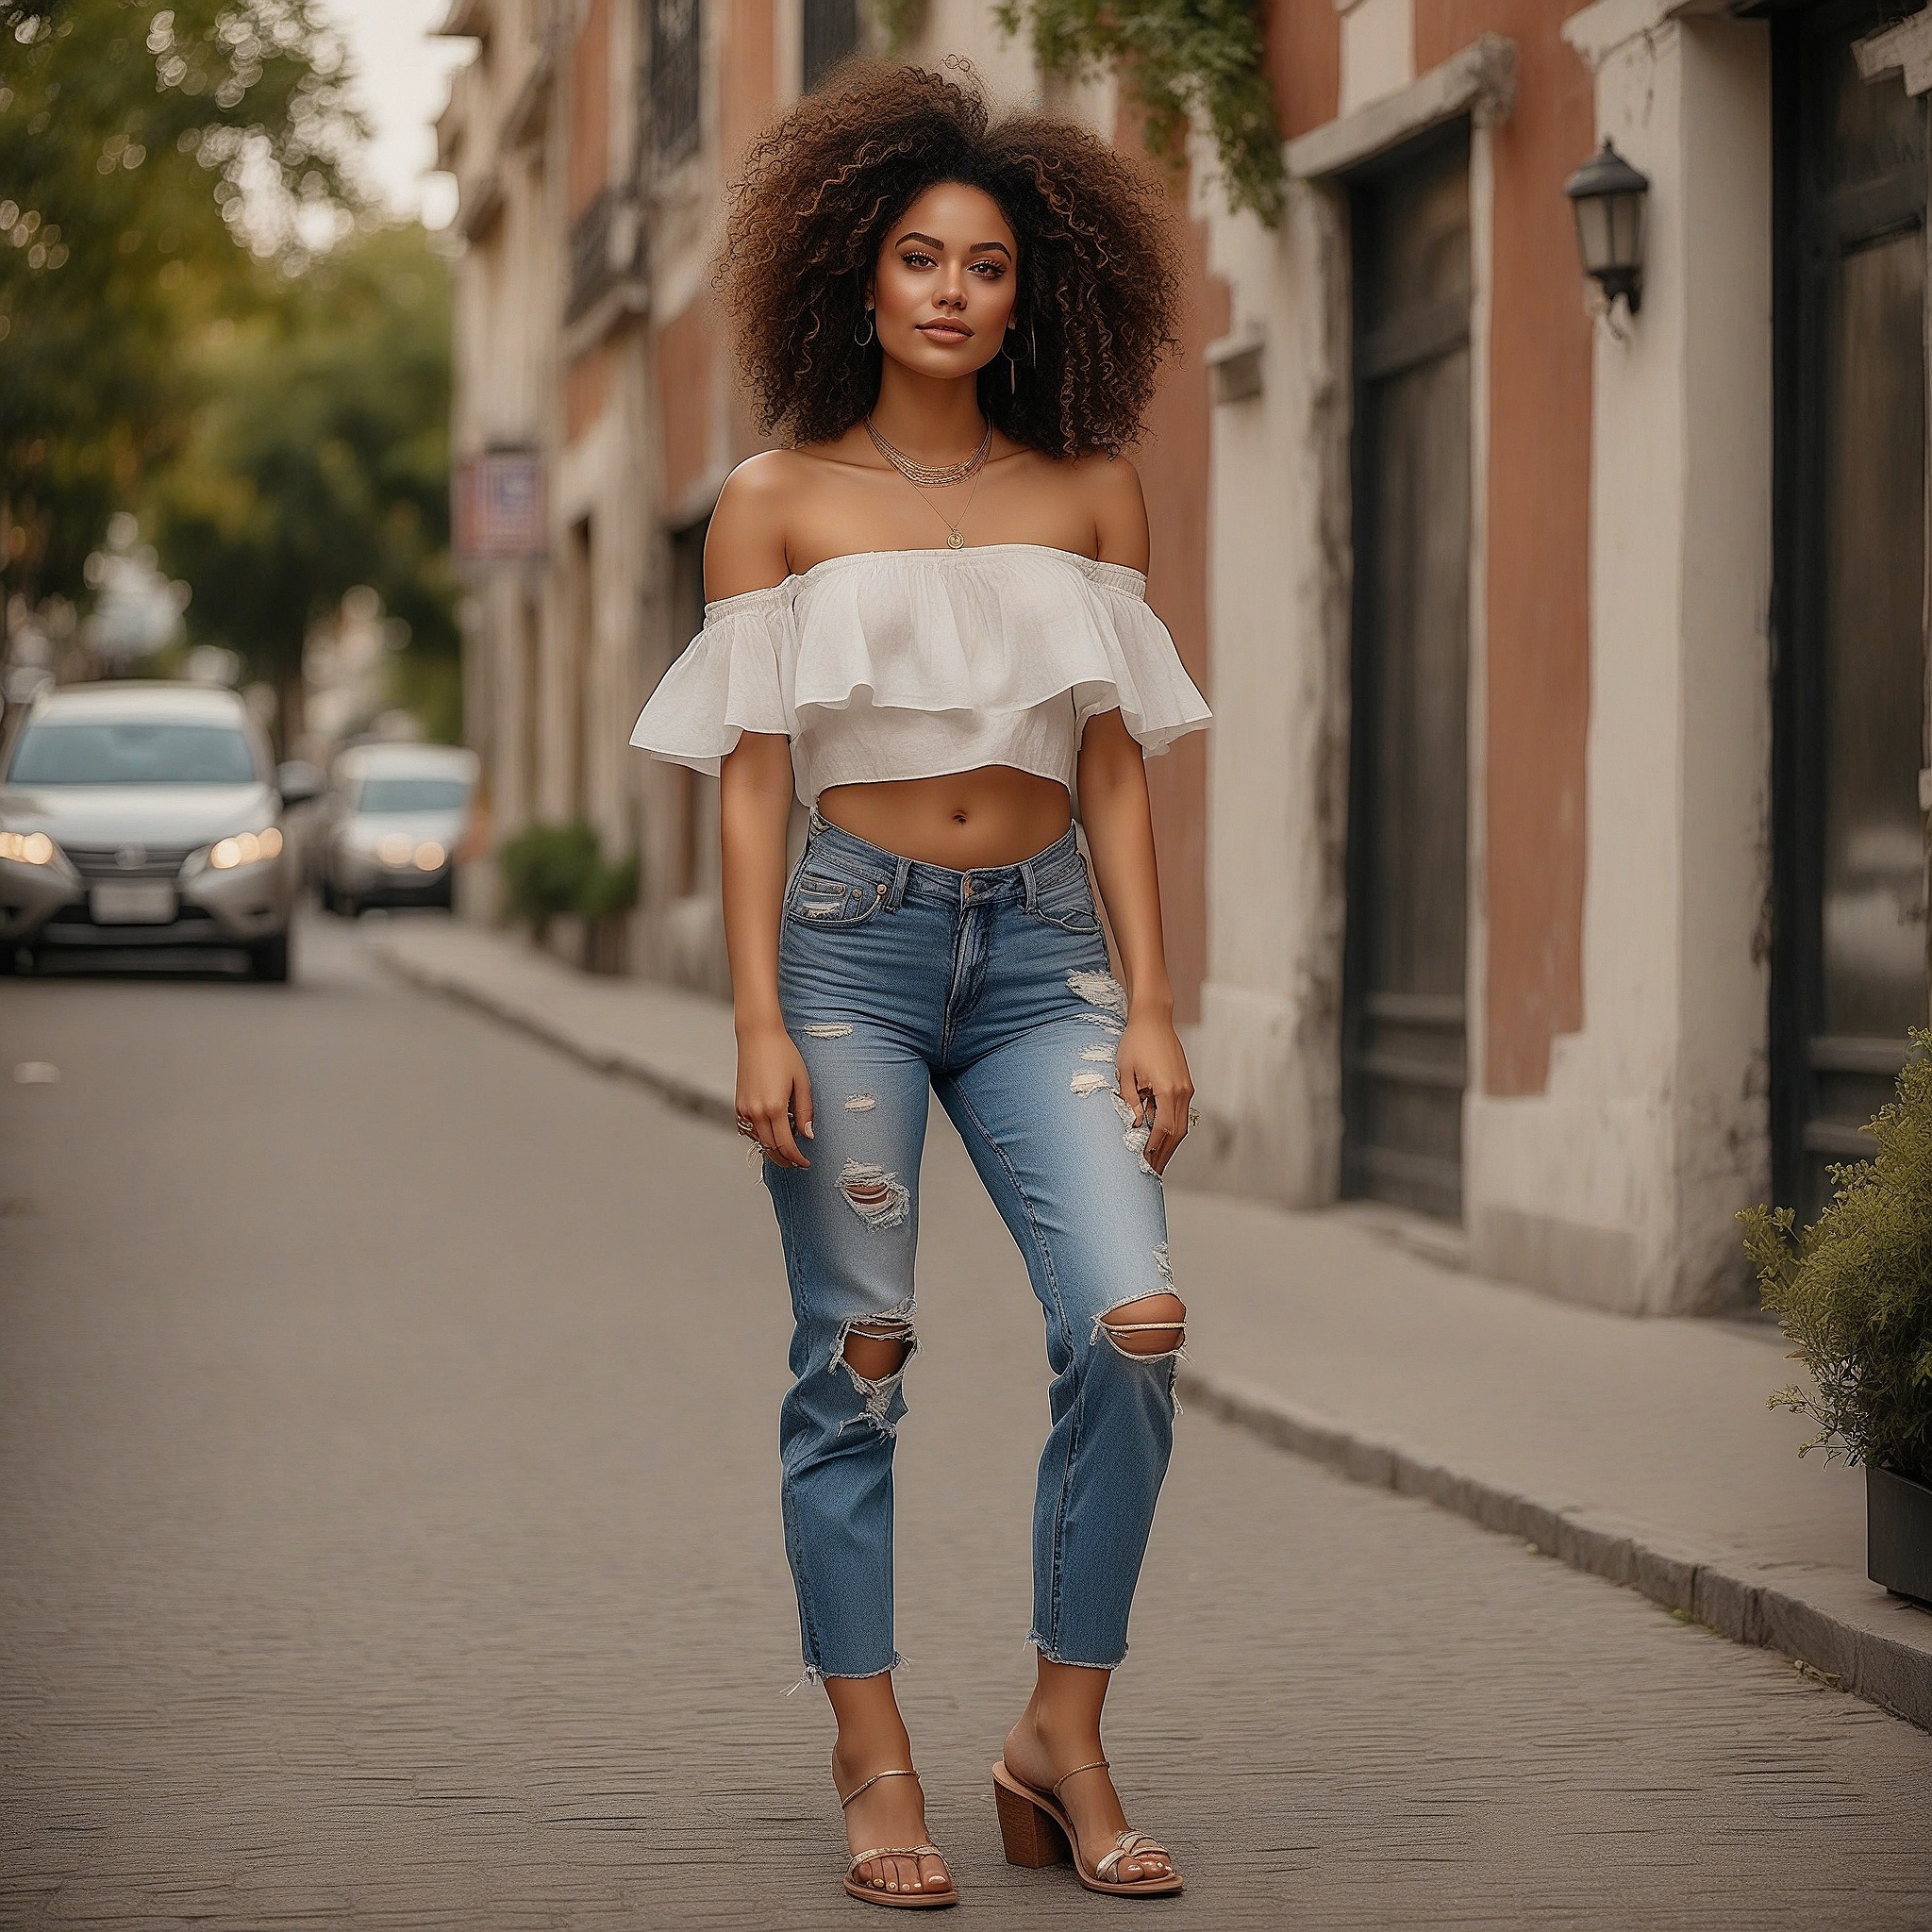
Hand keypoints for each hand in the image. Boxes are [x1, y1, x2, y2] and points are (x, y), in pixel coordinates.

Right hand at [736, 1021, 813, 1166]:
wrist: (758, 1037)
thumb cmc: (783, 1054)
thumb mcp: (802, 1082)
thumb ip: (805, 1111)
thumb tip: (808, 1135)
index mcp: (774, 1107)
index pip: (786, 1144)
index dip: (797, 1158)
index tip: (805, 1163)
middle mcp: (756, 1111)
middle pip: (770, 1147)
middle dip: (784, 1159)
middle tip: (797, 1163)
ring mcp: (744, 1109)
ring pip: (758, 1141)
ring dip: (772, 1148)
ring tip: (787, 1149)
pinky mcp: (738, 1104)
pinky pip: (748, 1130)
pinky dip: (760, 1136)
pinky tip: (771, 1133)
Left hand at [1115, 1011, 1193, 1174]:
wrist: (1153, 1018)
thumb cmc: (1136, 1041)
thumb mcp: (1125, 1072)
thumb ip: (1130, 1101)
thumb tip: (1135, 1126)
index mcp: (1167, 1089)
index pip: (1162, 1129)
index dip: (1153, 1148)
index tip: (1144, 1163)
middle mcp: (1182, 1091)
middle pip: (1176, 1133)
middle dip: (1164, 1153)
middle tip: (1152, 1171)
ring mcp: (1186, 1088)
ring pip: (1181, 1125)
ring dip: (1169, 1144)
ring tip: (1156, 1159)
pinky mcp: (1185, 1084)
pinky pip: (1180, 1113)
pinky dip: (1171, 1128)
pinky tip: (1158, 1137)